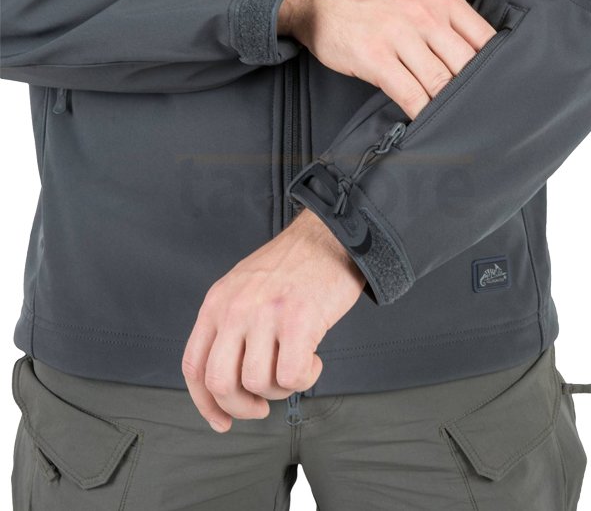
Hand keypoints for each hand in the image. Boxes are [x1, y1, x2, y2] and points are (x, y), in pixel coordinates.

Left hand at [182, 207, 365, 432]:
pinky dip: (305, 379)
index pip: (193, 366)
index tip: (221, 420)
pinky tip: (314, 359)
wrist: (329, 236)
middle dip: (240, 408)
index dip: (204, 404)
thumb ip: (230, 325)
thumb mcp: (244, 287)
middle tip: (261, 406)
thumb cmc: (293, 266)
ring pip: (258, 384)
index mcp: (216, 302)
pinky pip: (292, 377)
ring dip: (280, 389)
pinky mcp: (298, 320)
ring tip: (296, 366)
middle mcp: (235, 308)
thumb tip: (230, 380)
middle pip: (219, 383)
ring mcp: (265, 314)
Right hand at [278, 0, 496, 119]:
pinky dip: (421, 113)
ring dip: (448, 107)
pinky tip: (425, 122)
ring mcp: (400, 36)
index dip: (494, 68)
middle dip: (474, 92)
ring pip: (441, 82)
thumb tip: (467, 49)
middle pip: (466, 64)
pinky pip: (410, 94)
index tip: (494, 88)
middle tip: (479, 114)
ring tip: (455, 123)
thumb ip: (442, 15)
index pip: (484, 39)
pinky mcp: (376, 58)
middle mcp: (425, 14)